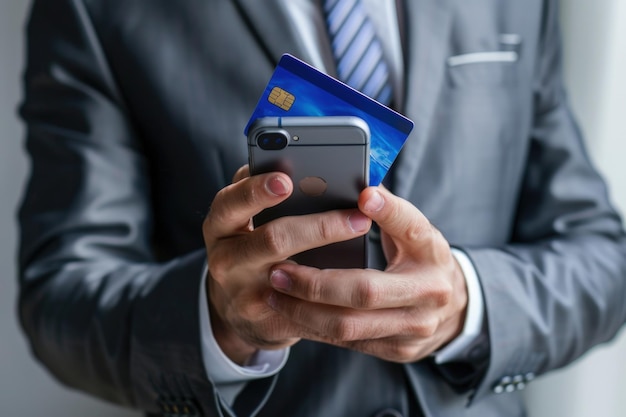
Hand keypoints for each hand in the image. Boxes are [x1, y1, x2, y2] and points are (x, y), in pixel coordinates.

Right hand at [202, 166, 371, 363]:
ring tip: (364, 241)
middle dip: (319, 227)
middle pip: (272, 239)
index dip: (257, 191)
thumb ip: (266, 192)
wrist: (235, 306)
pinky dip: (332, 296)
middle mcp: (225, 258)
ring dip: (335, 260)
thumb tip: (312, 164)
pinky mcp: (261, 321)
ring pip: (292, 278)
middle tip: (356, 217)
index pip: (231, 202)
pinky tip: (359, 283)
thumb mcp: (246, 218)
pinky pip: (302, 309)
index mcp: (221, 224)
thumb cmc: (251, 246)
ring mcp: (242, 293)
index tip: (287, 180)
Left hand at [266, 186, 467, 362]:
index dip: (388, 211)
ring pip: (349, 326)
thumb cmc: (421, 259)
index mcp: (432, 251)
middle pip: (364, 291)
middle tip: (279, 272)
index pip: (411, 228)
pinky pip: (349, 343)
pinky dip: (315, 328)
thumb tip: (357, 184)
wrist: (454, 309)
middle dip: (314, 284)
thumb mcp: (413, 232)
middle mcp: (429, 292)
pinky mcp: (400, 350)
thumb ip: (388, 210)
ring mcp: (415, 327)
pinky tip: (292, 313)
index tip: (363, 195)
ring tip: (275, 293)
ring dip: (305, 311)